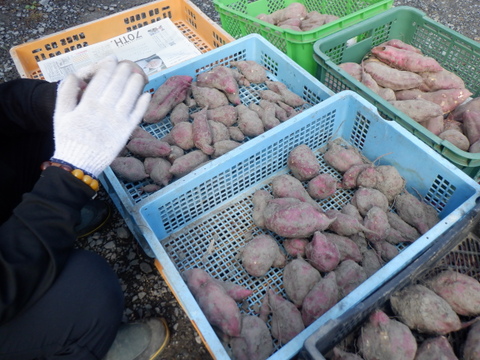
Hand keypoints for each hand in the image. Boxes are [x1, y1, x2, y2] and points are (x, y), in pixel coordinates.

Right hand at [51, 59, 150, 176]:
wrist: (79, 163)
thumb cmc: (68, 138)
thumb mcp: (60, 114)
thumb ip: (65, 93)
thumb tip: (72, 75)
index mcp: (88, 104)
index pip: (101, 79)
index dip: (108, 66)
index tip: (112, 58)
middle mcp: (105, 109)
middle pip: (117, 85)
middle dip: (123, 71)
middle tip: (127, 64)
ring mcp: (118, 120)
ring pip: (129, 96)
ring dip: (135, 84)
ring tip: (138, 74)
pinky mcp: (126, 132)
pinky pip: (137, 115)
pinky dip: (143, 104)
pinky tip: (146, 95)